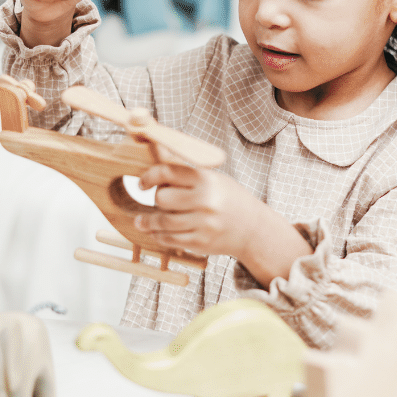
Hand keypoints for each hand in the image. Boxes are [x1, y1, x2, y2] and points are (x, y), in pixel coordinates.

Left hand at [133, 164, 313, 286]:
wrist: (253, 229)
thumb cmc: (231, 201)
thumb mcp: (214, 179)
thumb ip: (186, 172)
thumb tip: (157, 154)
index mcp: (207, 180)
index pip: (167, 172)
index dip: (149, 177)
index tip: (142, 183)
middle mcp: (205, 200)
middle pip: (161, 198)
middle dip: (156, 199)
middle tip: (160, 201)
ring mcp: (203, 223)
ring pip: (162, 222)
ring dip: (148, 222)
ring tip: (142, 221)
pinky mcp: (201, 242)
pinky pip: (170, 239)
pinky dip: (159, 236)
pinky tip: (156, 233)